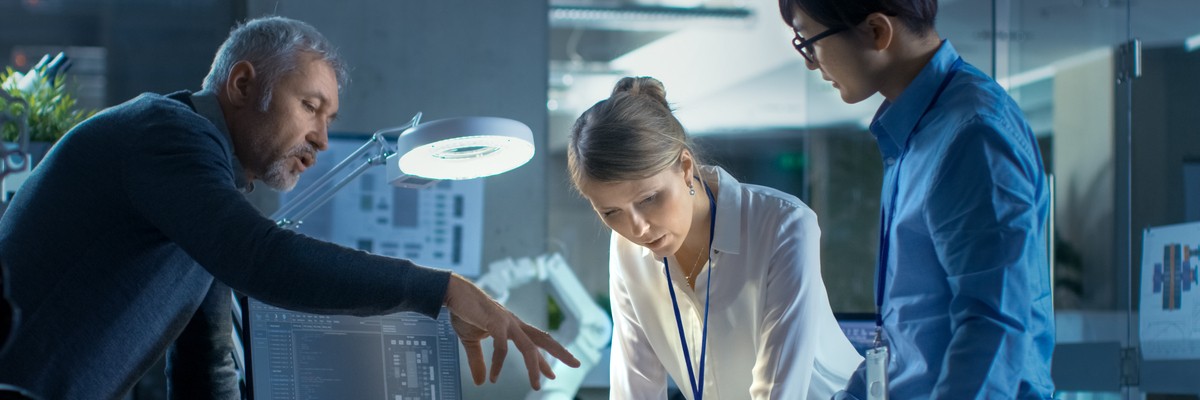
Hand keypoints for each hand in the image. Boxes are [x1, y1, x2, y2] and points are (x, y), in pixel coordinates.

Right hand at [443, 273, 580, 389]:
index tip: (552, 373)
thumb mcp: (471, 341)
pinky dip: (499, 364)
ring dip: (534, 367)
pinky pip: (501, 347)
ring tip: (536, 386)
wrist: (452, 293)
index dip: (543, 360)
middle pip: (543, 339)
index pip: (534, 344)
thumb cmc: (464, 312)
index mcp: (512, 326)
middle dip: (560, 352)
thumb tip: (481, 382)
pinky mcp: (495, 322)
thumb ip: (478, 361)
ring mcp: (507, 322)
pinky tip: (494, 377)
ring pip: (529, 347)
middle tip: (576, 363)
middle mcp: (514, 323)